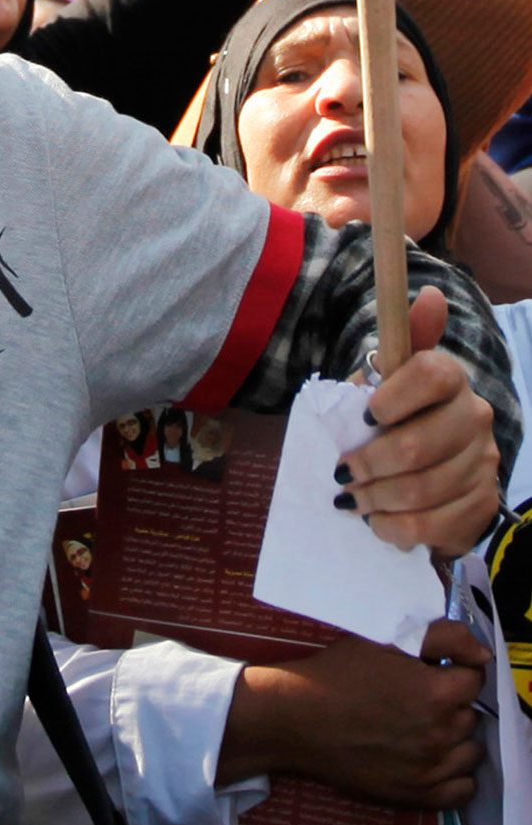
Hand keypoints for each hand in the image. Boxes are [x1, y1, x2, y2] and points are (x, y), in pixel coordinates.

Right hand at [223, 620, 487, 809]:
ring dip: (455, 737)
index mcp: (437, 693)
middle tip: (418, 697)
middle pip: (471, 714)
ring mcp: (430, 768)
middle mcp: (440, 734)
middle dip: (452, 703)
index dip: (453, 670)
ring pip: (470, 750)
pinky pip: (462, 790)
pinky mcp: (415, 793)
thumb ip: (443, 638)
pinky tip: (434, 760)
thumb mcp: (385, 639)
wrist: (294, 717)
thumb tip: (483, 655)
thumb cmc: (336, 673)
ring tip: (424, 727)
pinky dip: (456, 775)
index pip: (474, 678)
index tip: (430, 671)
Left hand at [337, 287, 501, 557]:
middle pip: (421, 444)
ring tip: (352, 499)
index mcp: (449, 379)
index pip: (432, 373)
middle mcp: (475, 417)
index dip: (394, 397)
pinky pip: (433, 524)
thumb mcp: (386, 383)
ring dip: (376, 499)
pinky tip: (377, 521)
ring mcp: (483, 462)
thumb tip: (432, 297)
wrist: (436, 473)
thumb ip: (398, 345)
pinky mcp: (481, 504)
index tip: (367, 416)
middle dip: (370, 464)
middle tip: (342, 473)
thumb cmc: (398, 421)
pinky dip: (394, 527)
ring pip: (424, 489)